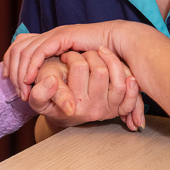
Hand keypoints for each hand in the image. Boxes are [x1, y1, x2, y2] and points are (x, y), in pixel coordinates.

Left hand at [3, 22, 127, 99]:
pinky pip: (38, 51)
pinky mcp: (61, 37)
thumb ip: (60, 74)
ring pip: (24, 52)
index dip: (10, 63)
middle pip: (17, 49)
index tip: (10, 83)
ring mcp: (54, 35)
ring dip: (21, 73)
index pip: (18, 47)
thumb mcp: (74, 69)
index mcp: (49, 41)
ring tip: (24, 90)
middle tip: (17, 92)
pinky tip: (30, 80)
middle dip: (13, 71)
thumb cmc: (100, 58)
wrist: (118, 43)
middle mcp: (48, 36)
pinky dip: (31, 66)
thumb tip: (45, 82)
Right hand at [28, 49, 144, 130]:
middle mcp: (92, 109)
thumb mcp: (38, 97)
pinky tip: (121, 70)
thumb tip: (52, 81)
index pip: (79, 68)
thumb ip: (40, 92)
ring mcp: (107, 109)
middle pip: (100, 70)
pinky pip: (130, 95)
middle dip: (90, 56)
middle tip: (80, 56)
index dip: (73, 58)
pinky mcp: (118, 109)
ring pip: (118, 79)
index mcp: (73, 104)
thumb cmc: (51, 99)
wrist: (64, 112)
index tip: (66, 56)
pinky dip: (130, 81)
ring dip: (110, 62)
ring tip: (97, 58)